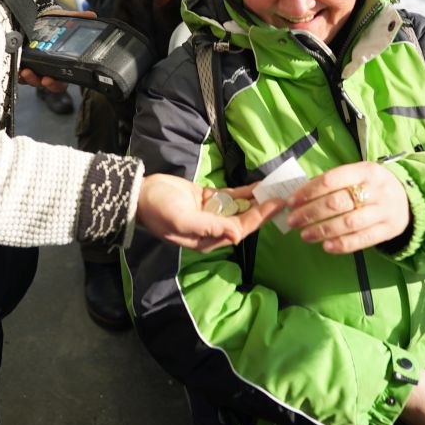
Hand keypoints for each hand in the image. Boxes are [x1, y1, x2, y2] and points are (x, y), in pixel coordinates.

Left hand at [17, 9, 95, 92]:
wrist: (39, 16)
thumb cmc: (55, 23)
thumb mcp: (67, 19)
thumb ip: (78, 18)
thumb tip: (91, 15)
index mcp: (61, 64)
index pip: (60, 81)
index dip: (55, 84)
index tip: (48, 79)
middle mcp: (47, 69)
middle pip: (43, 83)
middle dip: (37, 81)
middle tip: (32, 74)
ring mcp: (35, 67)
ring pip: (30, 80)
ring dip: (27, 78)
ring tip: (23, 70)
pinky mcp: (23, 62)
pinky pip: (19, 74)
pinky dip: (17, 74)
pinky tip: (16, 69)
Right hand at [137, 176, 283, 251]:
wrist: (140, 194)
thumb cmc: (159, 209)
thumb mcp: (183, 220)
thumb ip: (210, 227)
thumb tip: (237, 235)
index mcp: (208, 239)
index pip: (240, 229)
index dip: (260, 218)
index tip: (277, 205)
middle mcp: (213, 228)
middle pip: (245, 219)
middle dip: (264, 210)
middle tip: (284, 196)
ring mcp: (211, 212)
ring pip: (241, 207)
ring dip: (257, 200)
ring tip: (276, 190)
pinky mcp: (207, 198)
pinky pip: (231, 196)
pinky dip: (246, 192)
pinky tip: (259, 185)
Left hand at [286, 161, 409, 252]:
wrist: (408, 198)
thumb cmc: (373, 185)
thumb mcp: (359, 174)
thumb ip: (335, 182)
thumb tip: (301, 195)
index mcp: (366, 170)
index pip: (332, 179)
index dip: (308, 191)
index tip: (291, 202)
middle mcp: (376, 189)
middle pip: (338, 202)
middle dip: (311, 213)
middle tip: (293, 221)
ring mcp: (384, 210)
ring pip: (349, 222)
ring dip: (323, 230)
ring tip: (304, 235)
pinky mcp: (389, 229)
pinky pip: (363, 239)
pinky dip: (342, 244)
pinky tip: (326, 246)